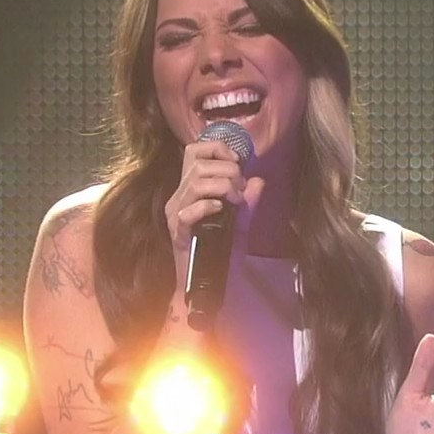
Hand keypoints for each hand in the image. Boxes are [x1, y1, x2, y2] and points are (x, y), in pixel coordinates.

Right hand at [163, 140, 263, 289]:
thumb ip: (249, 200)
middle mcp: (179, 198)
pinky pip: (188, 211)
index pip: (194, 151)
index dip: (217, 149)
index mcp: (190, 189)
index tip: (238, 163)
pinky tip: (222, 210)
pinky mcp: (178, 233)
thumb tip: (258, 180)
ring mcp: (176, 215)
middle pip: (198, 164)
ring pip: (195, 183)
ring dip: (223, 186)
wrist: (211, 284)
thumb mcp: (241, 221)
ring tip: (236, 201)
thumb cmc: (223, 252)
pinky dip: (208, 206)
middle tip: (241, 190)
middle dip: (228, 171)